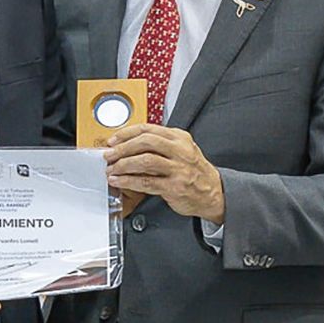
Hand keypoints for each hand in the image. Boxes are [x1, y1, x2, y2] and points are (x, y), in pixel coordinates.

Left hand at [105, 124, 224, 222]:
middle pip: (145, 142)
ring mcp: (178, 168)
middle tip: (109, 155)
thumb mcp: (182, 150)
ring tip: (111, 169)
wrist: (214, 193)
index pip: (148, 129)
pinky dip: (128, 181)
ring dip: (123, 165)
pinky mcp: (174, 187)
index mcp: (179, 138)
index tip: (113, 140)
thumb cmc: (193, 171)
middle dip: (122, 148)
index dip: (126, 133)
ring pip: (145, 161)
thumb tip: (127, 145)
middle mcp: (180, 150)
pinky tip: (119, 181)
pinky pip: (146, 182)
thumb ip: (159, 145)